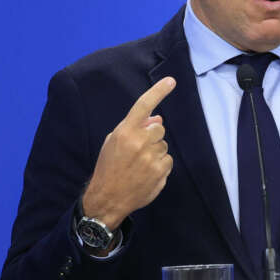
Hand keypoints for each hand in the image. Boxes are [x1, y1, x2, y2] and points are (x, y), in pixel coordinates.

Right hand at [82, 77, 175, 228]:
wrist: (108, 198)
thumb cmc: (108, 167)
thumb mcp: (113, 142)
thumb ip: (134, 128)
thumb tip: (158, 118)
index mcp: (125, 132)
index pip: (143, 106)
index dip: (158, 92)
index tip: (171, 81)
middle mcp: (139, 142)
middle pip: (159, 128)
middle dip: (152, 136)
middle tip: (139, 149)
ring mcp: (151, 157)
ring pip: (164, 145)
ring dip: (155, 151)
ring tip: (140, 164)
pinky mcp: (161, 171)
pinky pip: (168, 160)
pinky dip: (160, 165)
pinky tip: (146, 173)